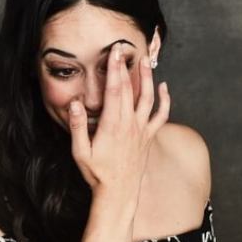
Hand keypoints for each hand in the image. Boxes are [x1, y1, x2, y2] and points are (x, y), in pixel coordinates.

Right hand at [67, 44, 169, 207]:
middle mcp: (131, 124)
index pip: (115, 90)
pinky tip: (164, 87)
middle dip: (127, 67)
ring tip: (145, 60)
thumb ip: (76, 126)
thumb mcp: (80, 152)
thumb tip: (76, 103)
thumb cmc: (97, 173)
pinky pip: (161, 115)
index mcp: (113, 124)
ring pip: (149, 98)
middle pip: (131, 89)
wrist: (119, 192)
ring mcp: (142, 129)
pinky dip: (165, 100)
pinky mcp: (149, 136)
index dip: (115, 69)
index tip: (114, 52)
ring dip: (148, 78)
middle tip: (124, 48)